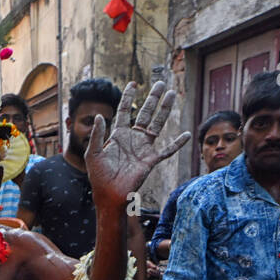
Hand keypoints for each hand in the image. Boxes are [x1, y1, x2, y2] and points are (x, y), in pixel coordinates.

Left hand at [85, 81, 191, 209]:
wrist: (109, 195)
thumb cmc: (98, 176)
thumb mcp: (92, 154)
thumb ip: (96, 135)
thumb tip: (99, 116)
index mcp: (118, 135)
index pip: (125, 111)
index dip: (128, 97)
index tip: (133, 84)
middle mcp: (133, 138)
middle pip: (145, 113)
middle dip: (153, 98)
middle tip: (160, 83)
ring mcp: (143, 148)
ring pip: (157, 125)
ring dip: (164, 110)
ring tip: (172, 95)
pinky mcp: (151, 160)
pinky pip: (167, 150)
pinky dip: (177, 143)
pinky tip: (186, 135)